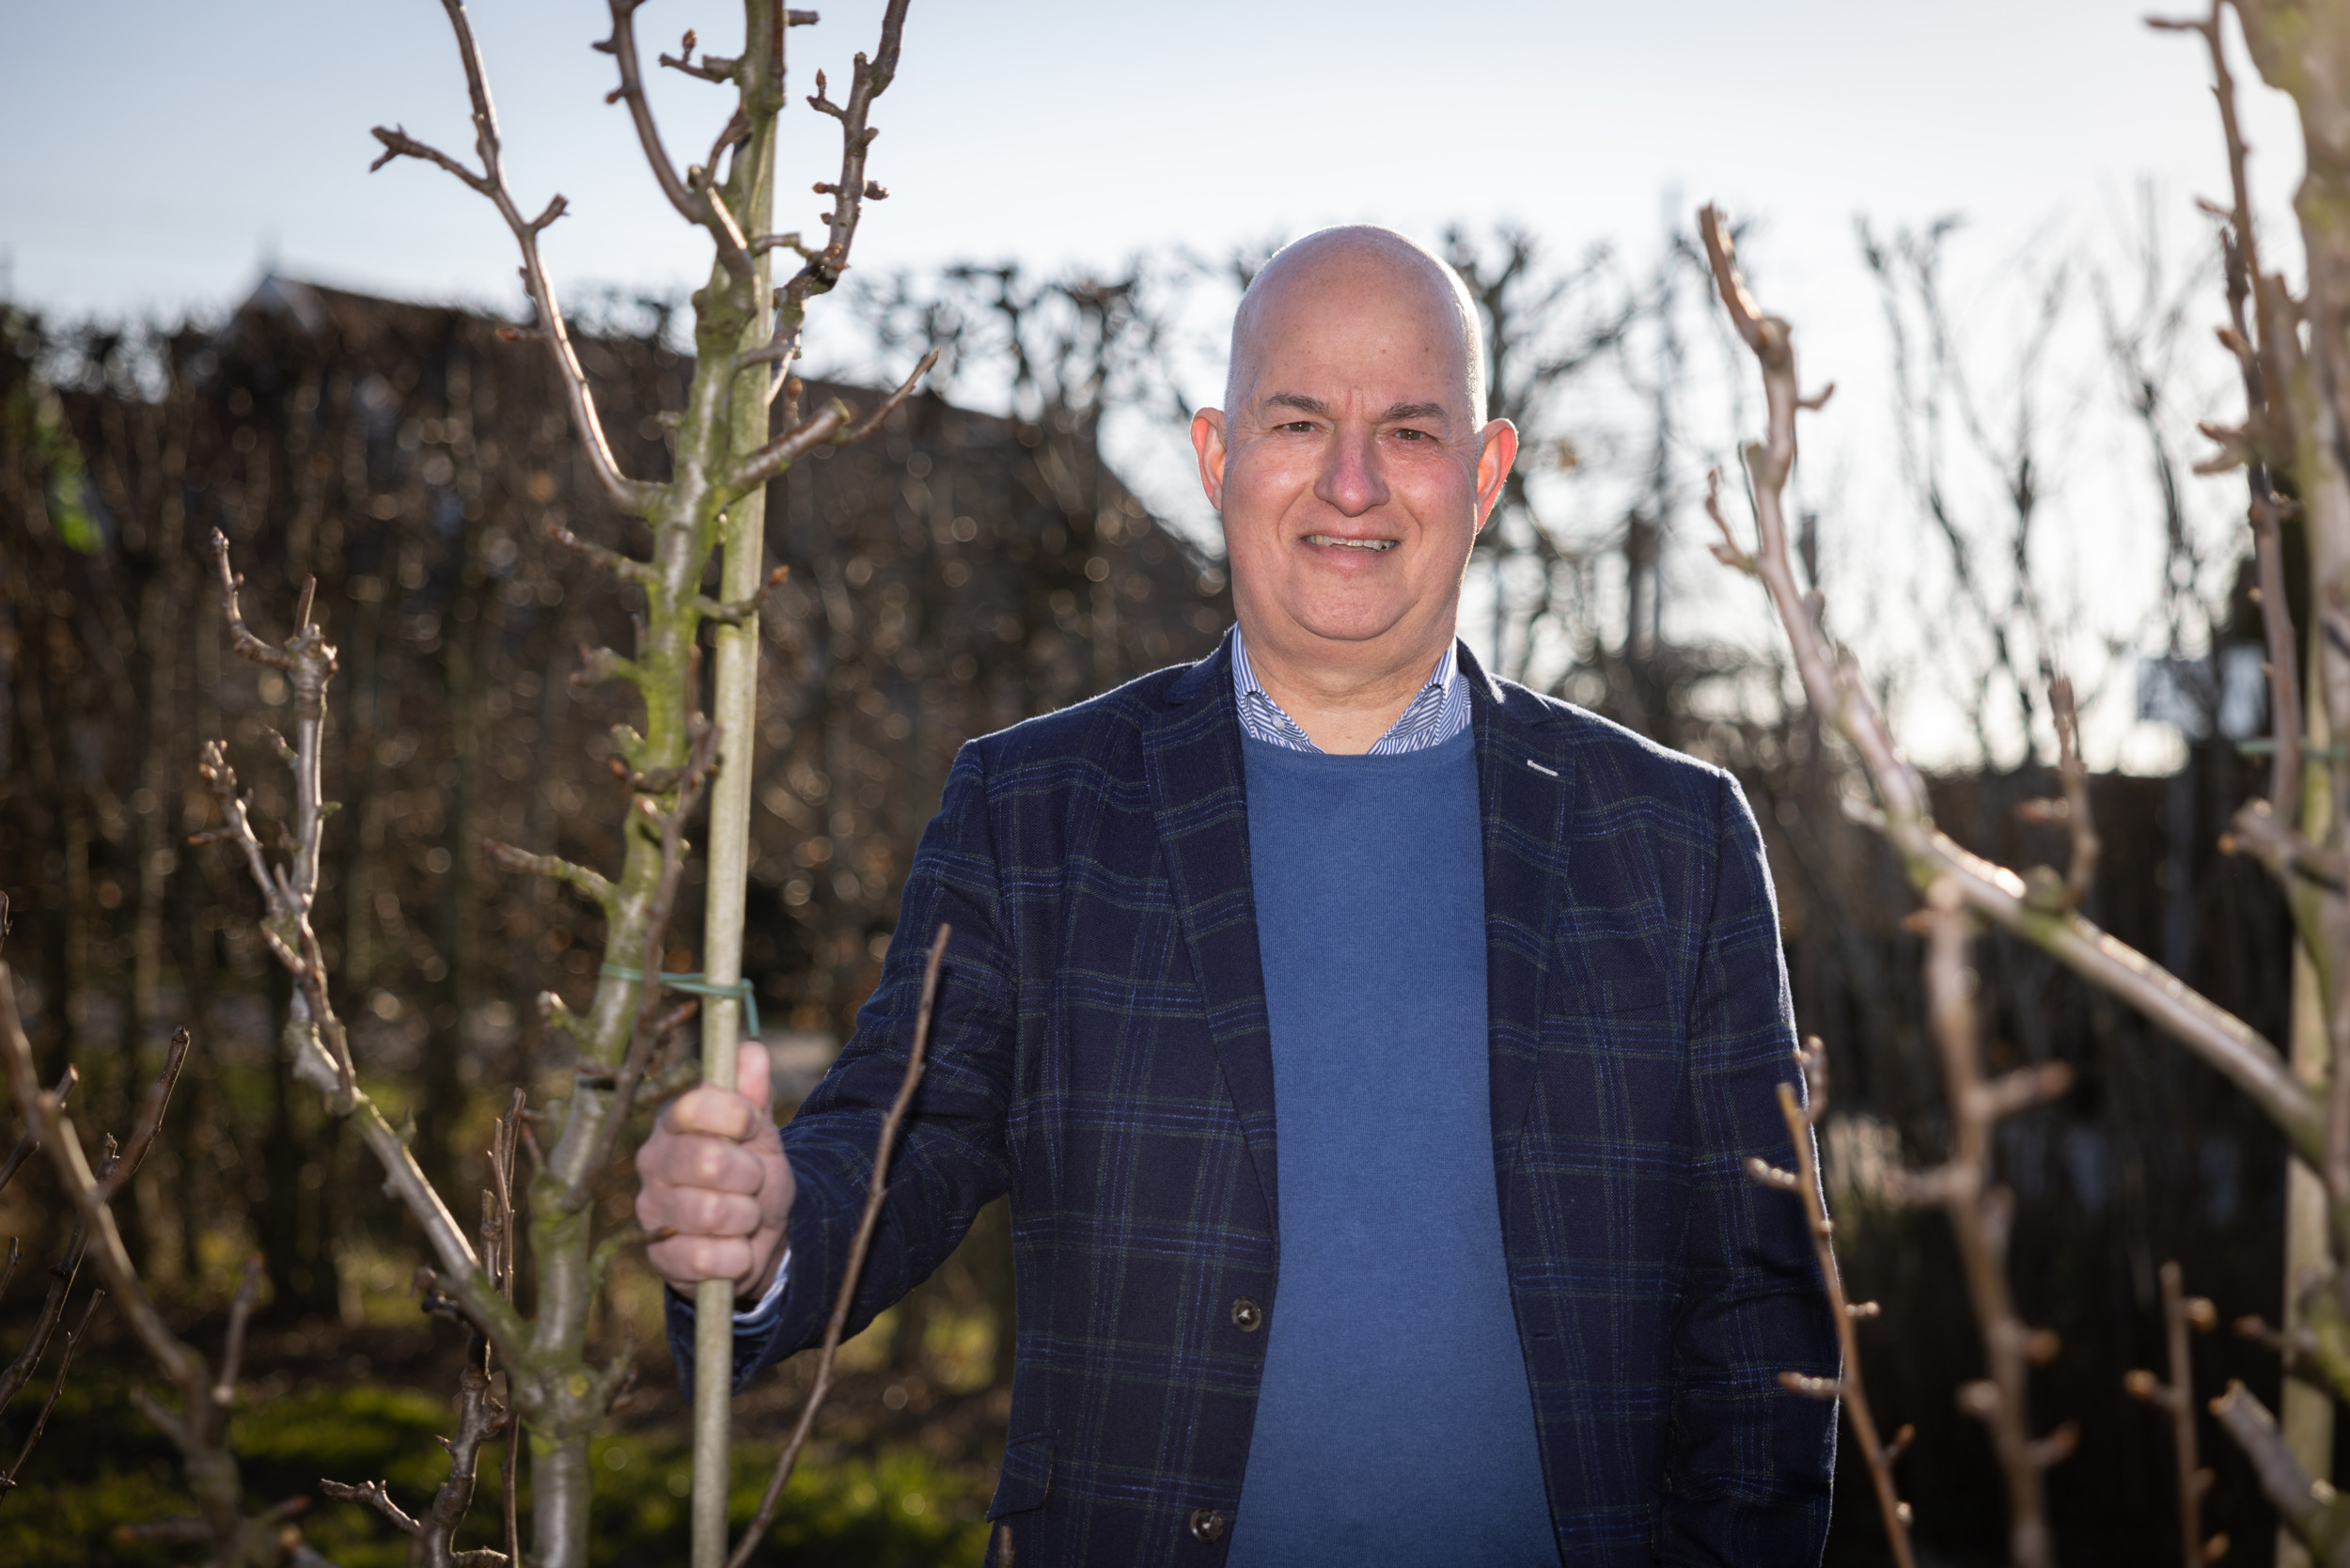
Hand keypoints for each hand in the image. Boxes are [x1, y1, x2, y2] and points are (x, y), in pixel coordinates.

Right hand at [635, 1040, 793, 1301]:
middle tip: (753, 1180)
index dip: (735, 1115)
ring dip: (748, 1217)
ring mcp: (651, 1211)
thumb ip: (754, 1095)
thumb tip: (752, 1050)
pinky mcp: (659, 1257)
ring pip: (714, 1212)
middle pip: (708, 1161)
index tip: (752, 1125)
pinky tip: (735, 1249)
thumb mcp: (760, 1134)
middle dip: (750, 1175)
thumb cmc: (752, 1175)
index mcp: (673, 1123)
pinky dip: (737, 1256)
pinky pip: (707, 1258)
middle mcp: (653, 1163)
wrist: (756, 1238)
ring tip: (745, 1215)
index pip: (694, 1105)